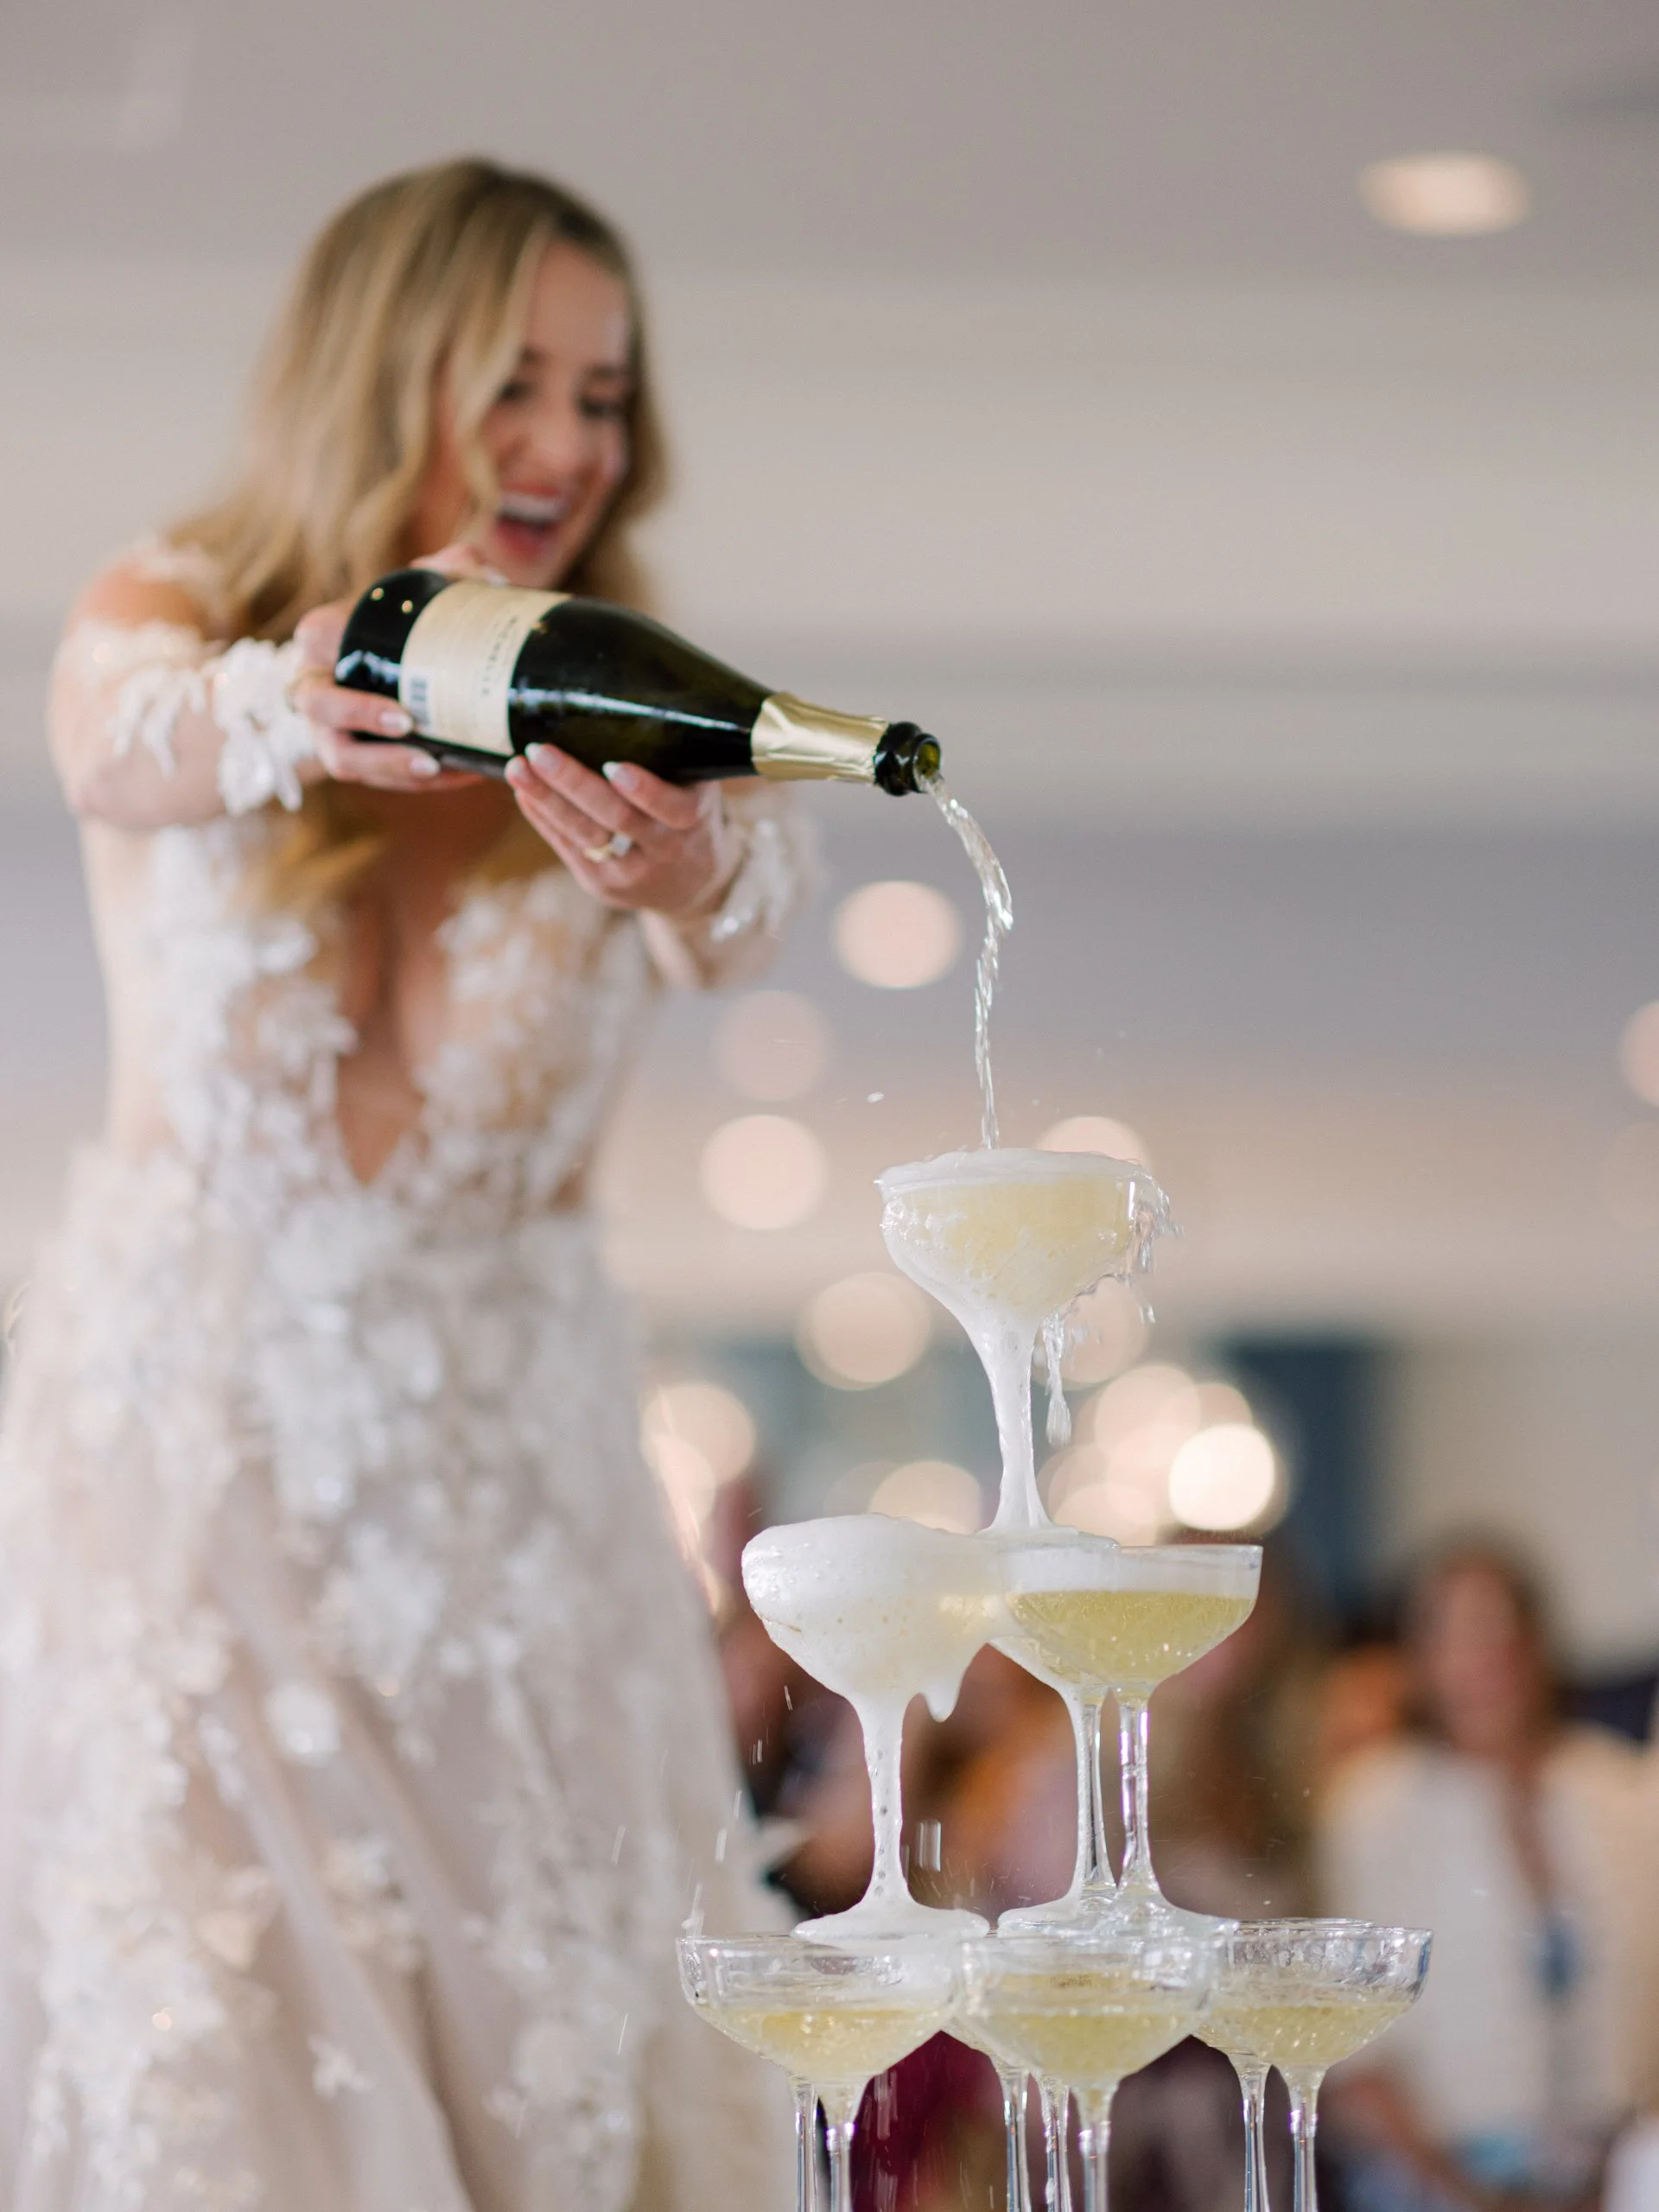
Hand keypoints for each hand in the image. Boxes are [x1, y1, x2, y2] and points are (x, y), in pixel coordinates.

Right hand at [289, 542, 493, 794]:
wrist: (399, 652)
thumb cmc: (404, 616)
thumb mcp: (427, 586)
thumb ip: (455, 569)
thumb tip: (491, 582)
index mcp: (320, 638)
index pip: (316, 649)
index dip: (351, 693)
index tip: (404, 711)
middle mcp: (313, 685)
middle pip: (322, 713)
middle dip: (366, 731)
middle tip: (417, 736)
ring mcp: (327, 726)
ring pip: (343, 760)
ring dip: (388, 769)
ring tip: (435, 769)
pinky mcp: (352, 754)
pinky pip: (375, 776)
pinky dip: (414, 780)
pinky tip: (460, 774)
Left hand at [506, 744, 739, 918]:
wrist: (692, 884)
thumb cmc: (689, 815)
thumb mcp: (698, 788)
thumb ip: (671, 758)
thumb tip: (617, 698)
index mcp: (693, 820)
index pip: (670, 807)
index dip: (644, 790)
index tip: (614, 765)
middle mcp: (663, 850)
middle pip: (616, 818)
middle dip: (574, 784)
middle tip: (541, 751)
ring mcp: (630, 872)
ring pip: (585, 835)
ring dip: (547, 800)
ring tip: (518, 768)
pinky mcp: (602, 883)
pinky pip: (568, 848)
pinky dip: (543, 818)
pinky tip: (524, 792)